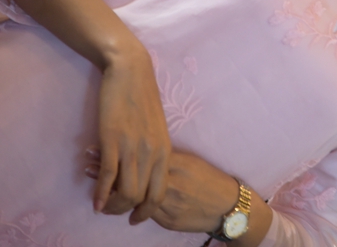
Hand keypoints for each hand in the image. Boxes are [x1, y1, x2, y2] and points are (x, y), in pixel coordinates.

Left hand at [85, 150, 235, 229]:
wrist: (226, 207)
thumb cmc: (208, 181)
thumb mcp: (188, 162)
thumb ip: (166, 156)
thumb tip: (147, 146)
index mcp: (175, 160)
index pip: (141, 150)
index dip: (119, 146)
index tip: (98, 140)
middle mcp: (170, 178)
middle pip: (132, 169)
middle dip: (107, 164)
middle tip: (87, 155)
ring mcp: (168, 199)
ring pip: (133, 191)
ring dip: (109, 183)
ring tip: (89, 172)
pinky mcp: (167, 218)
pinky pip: (141, 210)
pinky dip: (123, 203)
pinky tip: (108, 199)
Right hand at [92, 46, 171, 220]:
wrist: (130, 69)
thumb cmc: (142, 96)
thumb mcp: (156, 127)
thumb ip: (153, 150)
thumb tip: (145, 173)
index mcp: (165, 149)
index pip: (160, 193)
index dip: (147, 211)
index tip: (135, 217)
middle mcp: (152, 152)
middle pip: (141, 198)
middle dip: (127, 211)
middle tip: (115, 211)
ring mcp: (132, 147)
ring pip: (125, 193)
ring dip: (113, 206)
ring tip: (104, 206)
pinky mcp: (112, 140)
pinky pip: (108, 177)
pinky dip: (100, 195)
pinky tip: (95, 202)